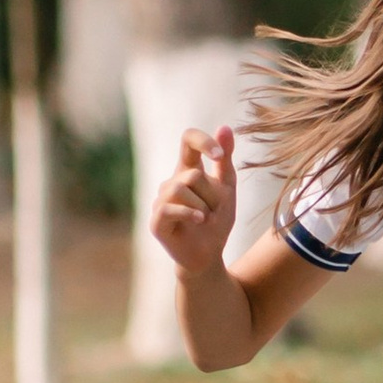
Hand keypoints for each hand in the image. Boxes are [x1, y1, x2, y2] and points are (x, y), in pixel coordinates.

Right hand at [153, 123, 236, 274]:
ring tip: (206, 220)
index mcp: (187, 170)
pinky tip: (200, 221)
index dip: (203, 141)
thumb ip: (224, 160)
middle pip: (192, 174)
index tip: (218, 155)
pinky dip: (190, 213)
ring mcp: (160, 201)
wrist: (208, 256)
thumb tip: (224, 126)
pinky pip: (169, 207)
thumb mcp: (227, 189)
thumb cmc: (216, 222)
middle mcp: (170, 182)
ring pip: (181, 188)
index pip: (187, 139)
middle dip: (212, 195)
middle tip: (215, 212)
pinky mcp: (156, 220)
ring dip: (203, 207)